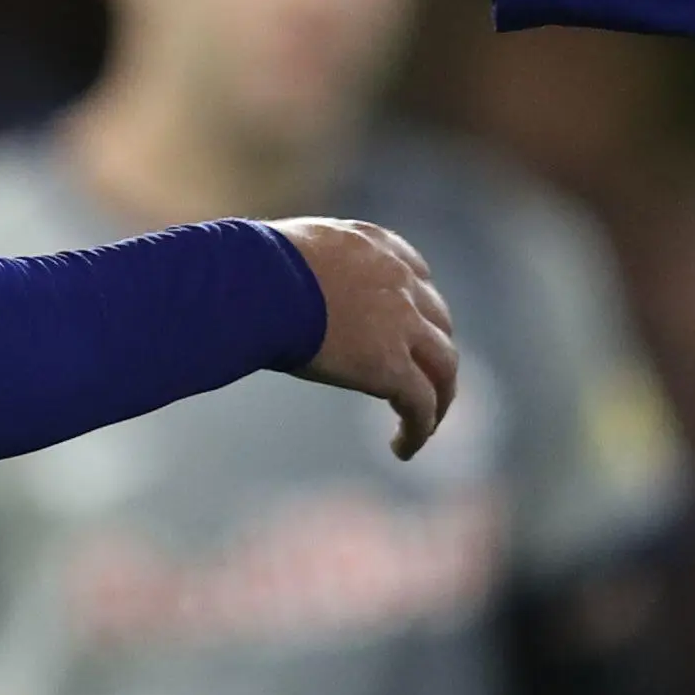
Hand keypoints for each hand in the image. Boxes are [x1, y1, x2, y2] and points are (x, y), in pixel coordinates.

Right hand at [270, 218, 458, 458]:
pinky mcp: (391, 366)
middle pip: (438, 321)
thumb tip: (273, 279)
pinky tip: (402, 448)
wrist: (257, 282)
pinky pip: (420, 404)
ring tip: (425, 423)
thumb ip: (305, 264)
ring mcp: (402, 324)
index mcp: (375, 245)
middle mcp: (400, 280)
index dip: (419, 308)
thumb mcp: (292, 248)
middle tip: (421, 377)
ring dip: (439, 396)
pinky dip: (418, 428)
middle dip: (433, 350)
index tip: (410, 330)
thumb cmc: (251, 264)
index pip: (416, 276)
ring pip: (444, 366)